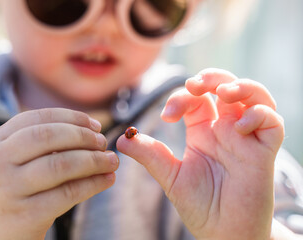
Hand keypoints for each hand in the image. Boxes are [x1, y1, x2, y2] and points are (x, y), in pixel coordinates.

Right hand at [0, 108, 118, 239]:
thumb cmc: (12, 186)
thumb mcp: (13, 157)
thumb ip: (41, 139)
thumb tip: (91, 128)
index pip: (39, 118)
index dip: (72, 118)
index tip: (95, 125)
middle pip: (49, 137)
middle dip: (83, 136)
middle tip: (103, 142)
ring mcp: (9, 189)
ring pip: (61, 165)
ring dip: (94, 160)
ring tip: (112, 160)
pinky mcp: (27, 215)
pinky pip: (69, 193)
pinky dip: (94, 184)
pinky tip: (108, 179)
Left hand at [117, 68, 283, 239]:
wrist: (223, 233)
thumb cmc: (200, 206)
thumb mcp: (171, 177)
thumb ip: (150, 156)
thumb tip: (122, 139)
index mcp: (202, 132)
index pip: (195, 99)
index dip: (181, 97)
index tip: (166, 115)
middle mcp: (225, 129)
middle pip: (225, 87)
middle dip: (211, 77)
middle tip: (195, 84)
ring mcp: (246, 138)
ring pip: (254, 96)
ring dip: (240, 86)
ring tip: (222, 93)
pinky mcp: (265, 151)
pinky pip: (272, 121)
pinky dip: (258, 115)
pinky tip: (240, 127)